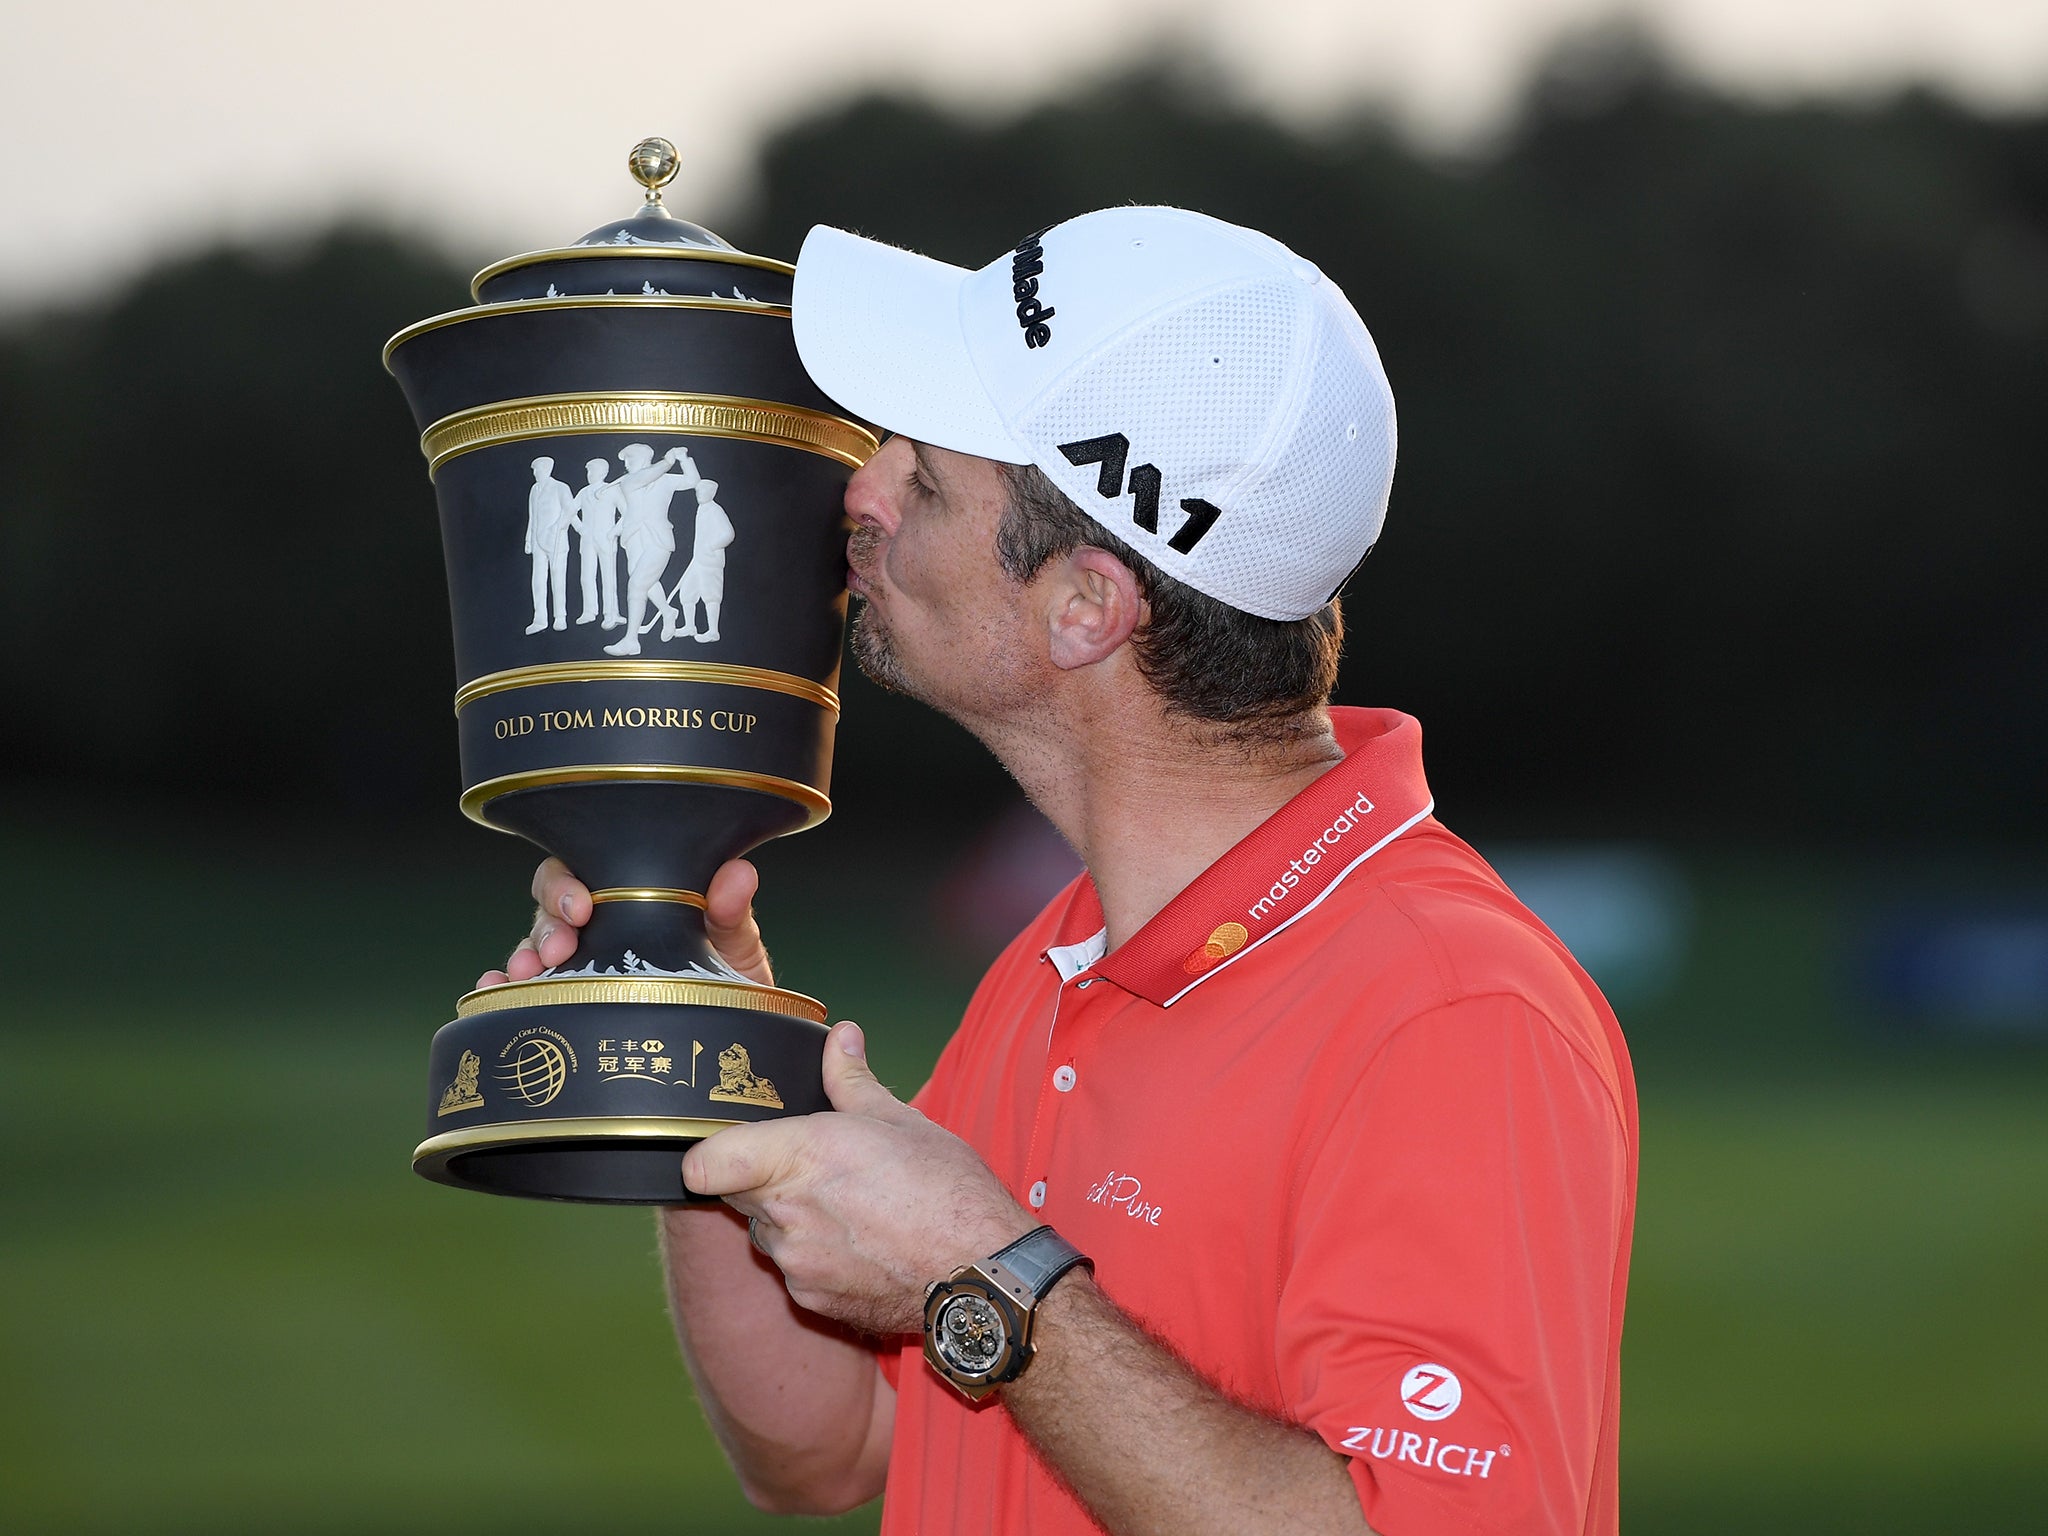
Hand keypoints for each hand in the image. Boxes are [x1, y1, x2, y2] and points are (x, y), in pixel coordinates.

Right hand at [475, 856, 775, 987]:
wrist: (731, 1043)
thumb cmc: (731, 985)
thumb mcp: (737, 949)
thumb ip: (732, 912)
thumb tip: (738, 874)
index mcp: (633, 897)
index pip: (584, 868)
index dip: (571, 881)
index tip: (583, 906)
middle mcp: (599, 925)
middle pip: (549, 905)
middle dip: (545, 924)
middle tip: (556, 951)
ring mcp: (580, 964)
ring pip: (533, 945)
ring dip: (522, 954)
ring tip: (526, 974)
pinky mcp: (567, 1001)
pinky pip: (522, 990)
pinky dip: (499, 987)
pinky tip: (494, 990)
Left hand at [683, 1021, 1035, 1334]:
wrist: (981, 1273)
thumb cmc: (948, 1191)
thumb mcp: (901, 1120)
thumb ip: (852, 1080)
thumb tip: (841, 1037)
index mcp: (799, 1156)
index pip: (705, 1164)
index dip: (708, 1155)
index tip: (729, 1148)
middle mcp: (785, 1214)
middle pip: (737, 1192)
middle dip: (764, 1179)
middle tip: (816, 1169)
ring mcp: (796, 1262)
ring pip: (768, 1233)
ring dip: (792, 1220)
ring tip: (853, 1210)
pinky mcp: (812, 1298)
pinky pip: (796, 1270)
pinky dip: (817, 1257)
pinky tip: (863, 1246)